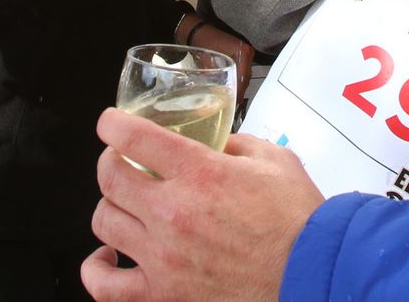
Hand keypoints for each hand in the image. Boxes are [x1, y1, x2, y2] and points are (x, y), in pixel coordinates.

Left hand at [84, 108, 321, 301]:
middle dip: (110, 161)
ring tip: (122, 204)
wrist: (312, 274)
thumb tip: (218, 143)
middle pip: (110, 178)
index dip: (113, 125)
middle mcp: (173, 213)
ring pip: (103, 222)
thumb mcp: (274, 159)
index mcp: (200, 174)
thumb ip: (238, 144)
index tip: (110, 124)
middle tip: (120, 160)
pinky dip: (96, 269)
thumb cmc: (298, 222)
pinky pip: (105, 285)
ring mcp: (163, 257)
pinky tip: (105, 258)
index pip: (134, 138)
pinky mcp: (163, 295)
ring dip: (110, 206)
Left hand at [175, 13, 254, 99]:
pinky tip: (230, 85)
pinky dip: (236, 78)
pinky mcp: (240, 53)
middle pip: (246, 77)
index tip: (235, 103)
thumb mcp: (210, 66)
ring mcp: (244, 52)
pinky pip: (241, 69)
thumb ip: (217, 82)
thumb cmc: (203, 44)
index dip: (238, 93)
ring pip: (244, 74)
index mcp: (243, 53)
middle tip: (233, 102)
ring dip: (237, 85)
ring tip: (231, 96)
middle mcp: (247, 52)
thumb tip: (220, 97)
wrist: (197, 31)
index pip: (244, 79)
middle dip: (239, 90)